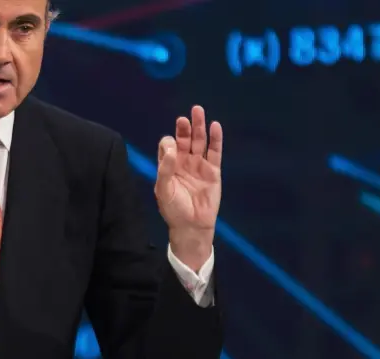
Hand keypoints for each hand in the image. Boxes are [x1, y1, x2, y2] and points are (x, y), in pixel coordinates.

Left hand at [155, 105, 222, 268]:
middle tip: (184, 118)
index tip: (171, 149)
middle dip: (184, 128)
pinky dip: (215, 139)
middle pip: (184, 139)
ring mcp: (199, 165)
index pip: (168, 146)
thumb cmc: (173, 209)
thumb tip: (171, 149)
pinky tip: (214, 126)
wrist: (192, 225)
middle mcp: (184, 162)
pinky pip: (215, 152)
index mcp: (169, 166)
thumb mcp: (163, 190)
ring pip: (200, 141)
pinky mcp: (213, 171)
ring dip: (199, 127)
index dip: (169, 144)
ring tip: (198, 111)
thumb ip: (164, 169)